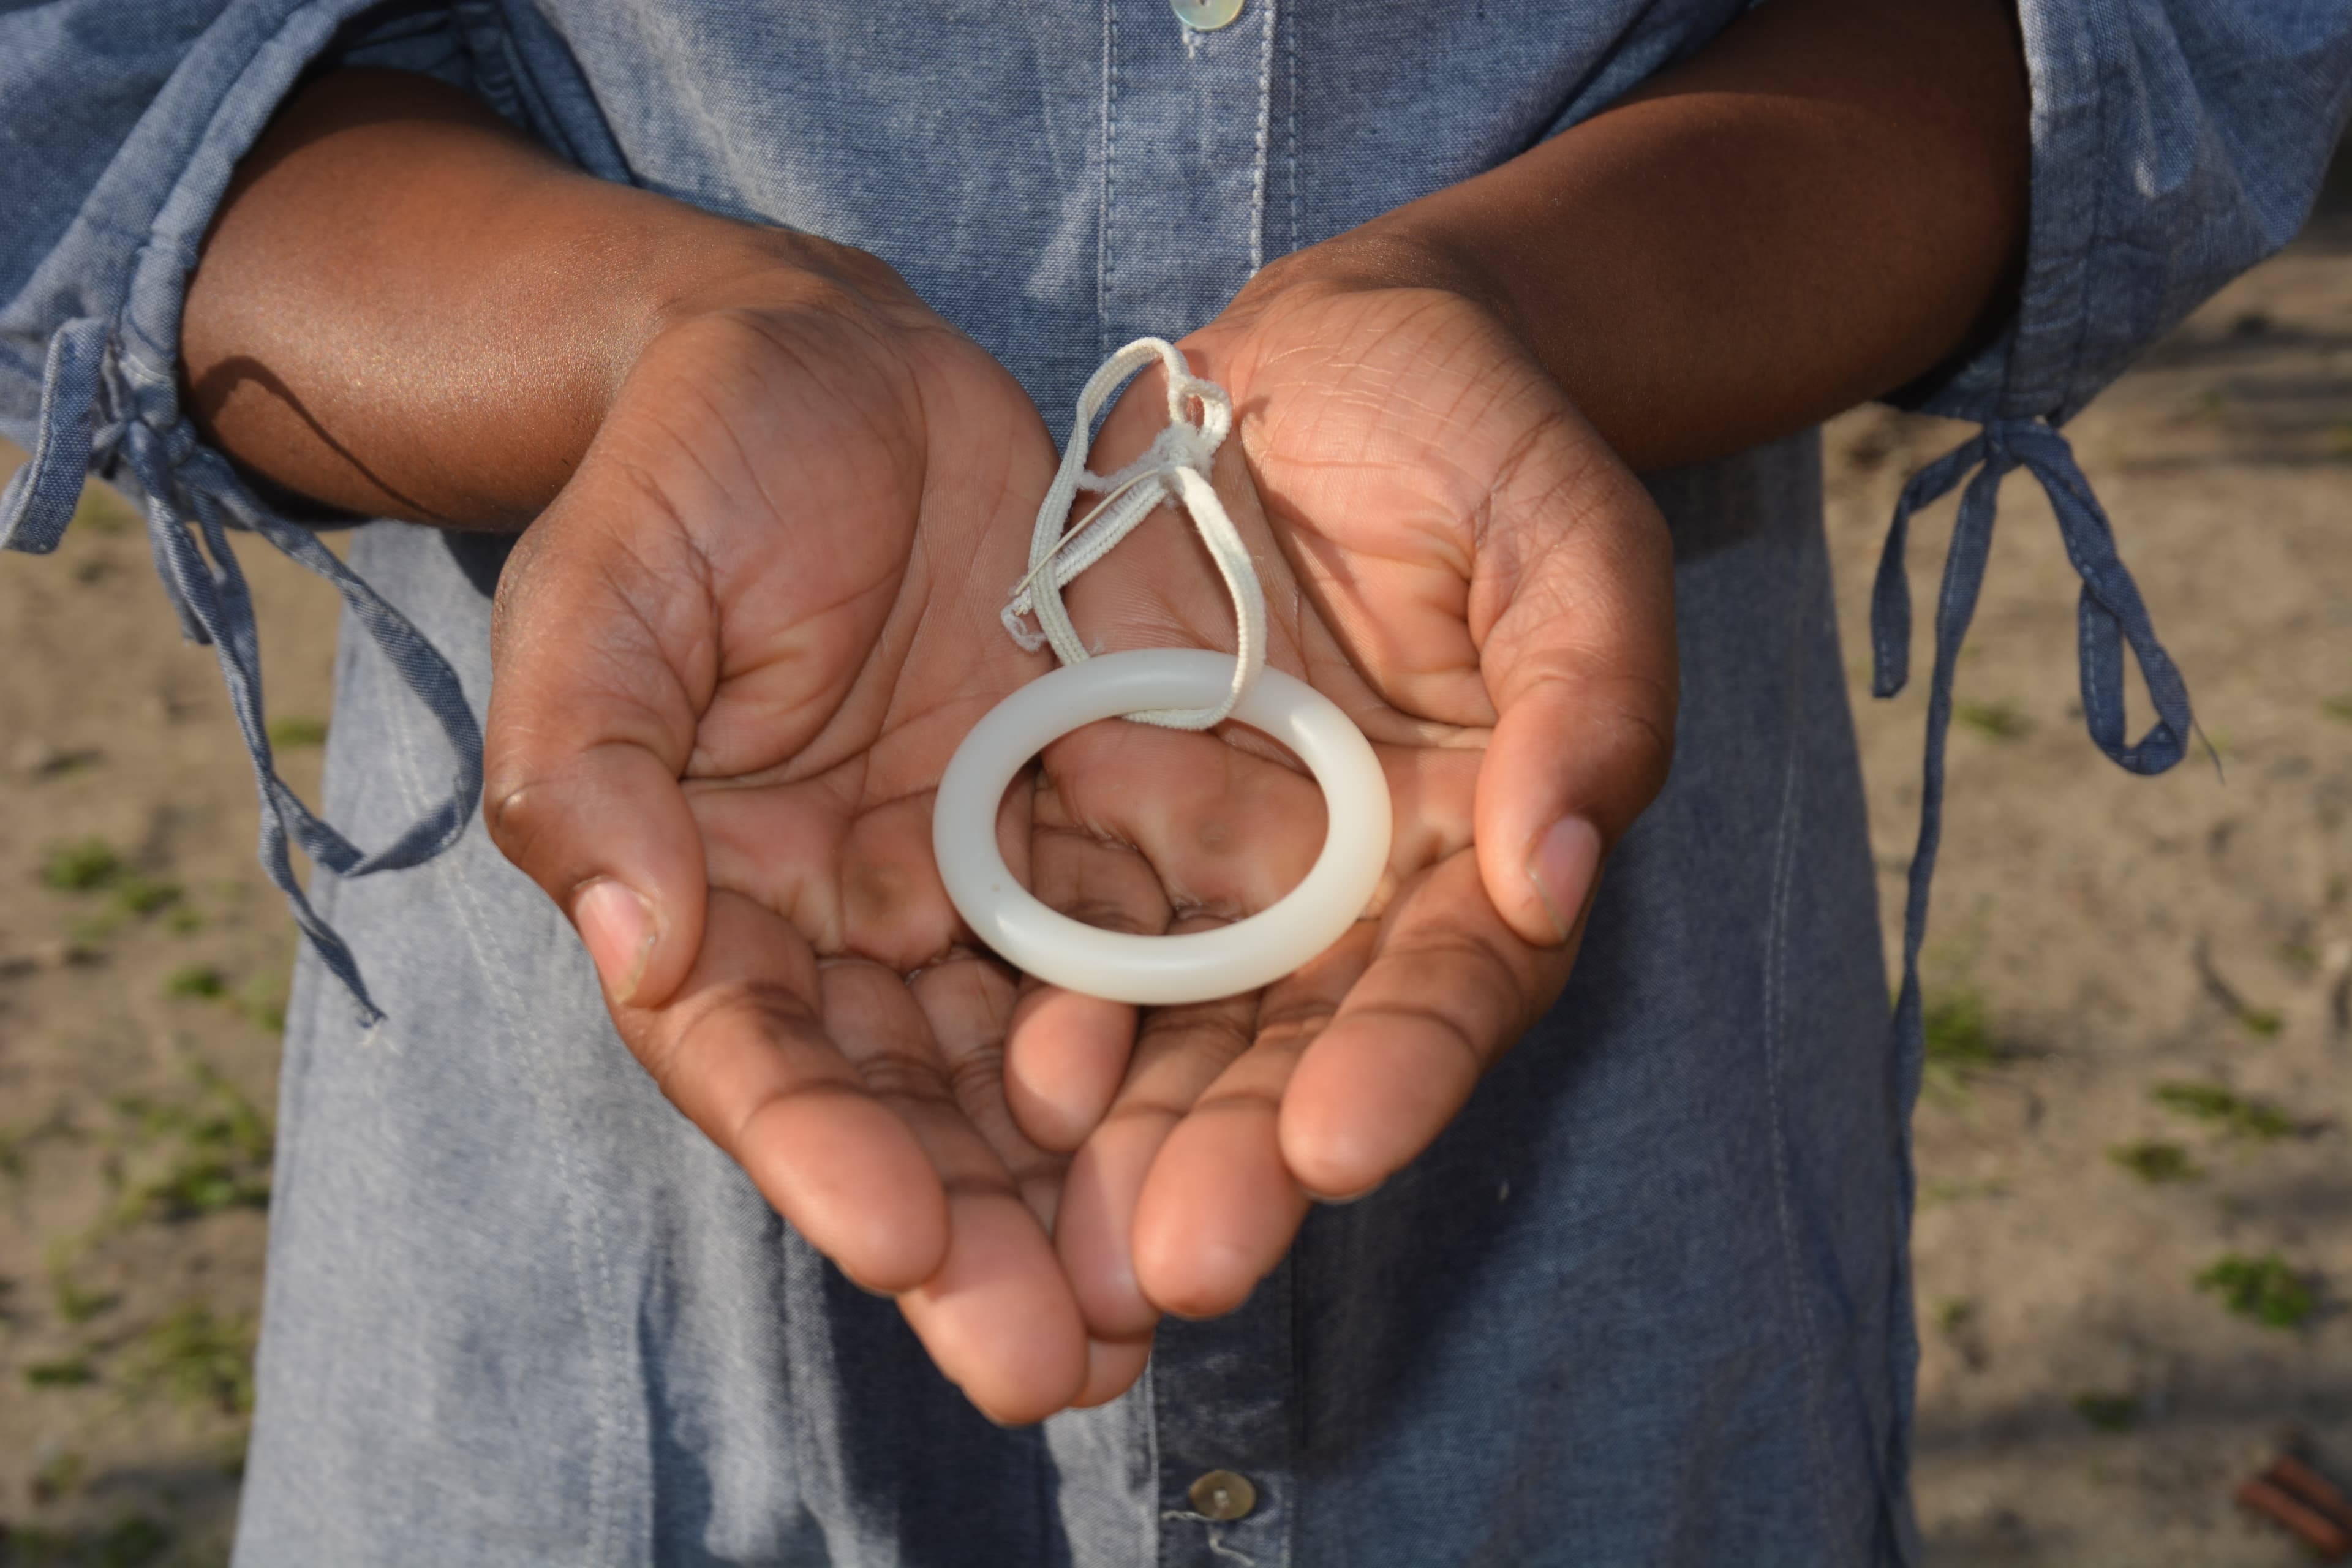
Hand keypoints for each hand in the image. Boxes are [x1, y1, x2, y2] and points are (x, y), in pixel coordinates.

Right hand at [481, 238, 1111, 1421]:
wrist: (828, 361)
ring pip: (1036, 1057)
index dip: (821, 1154)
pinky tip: (1262, 1111)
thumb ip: (591, 762)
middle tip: (1060, 1361)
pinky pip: (1152, 929)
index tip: (900, 1242)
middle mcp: (847, 923)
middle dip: (979, 1237)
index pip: (754, 1055)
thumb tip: (629, 936)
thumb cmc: (685, 471)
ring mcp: (976, 877)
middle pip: (909, 1105)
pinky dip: (1194, 1022)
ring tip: (1171, 1294)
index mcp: (709, 897)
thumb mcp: (607, 592)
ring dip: (1098, 1182)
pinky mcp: (1090, 814)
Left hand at [1000, 247, 1677, 1384]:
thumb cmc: (1480, 430)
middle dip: (1233, 1162)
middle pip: (1298, 1055)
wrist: (1331, 358)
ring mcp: (1223, 869)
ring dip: (1113, 1143)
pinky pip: (1056, 929)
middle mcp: (1351, 897)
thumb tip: (1557, 868)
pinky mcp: (1106, 821)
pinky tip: (971, 1092)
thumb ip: (1591, 689)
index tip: (1333, 1148)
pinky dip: (1020, 1014)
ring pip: (1167, 1032)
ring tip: (1047, 1251)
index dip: (1403, 1070)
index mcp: (1483, 852)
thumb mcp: (1569, 531)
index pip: (1455, 987)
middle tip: (1162, 1268)